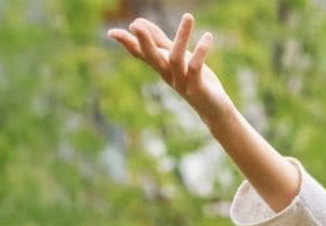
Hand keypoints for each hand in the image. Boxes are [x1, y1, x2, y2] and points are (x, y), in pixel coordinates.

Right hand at [107, 14, 233, 125]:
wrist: (215, 110)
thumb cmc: (195, 81)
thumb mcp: (176, 60)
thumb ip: (160, 42)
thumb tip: (138, 23)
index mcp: (162, 68)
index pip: (141, 54)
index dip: (127, 43)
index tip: (110, 33)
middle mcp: (168, 75)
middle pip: (152, 57)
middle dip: (144, 41)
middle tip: (134, 24)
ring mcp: (182, 83)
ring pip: (175, 59)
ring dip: (181, 37)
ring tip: (188, 16)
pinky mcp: (197, 88)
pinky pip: (196, 68)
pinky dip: (201, 51)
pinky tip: (207, 36)